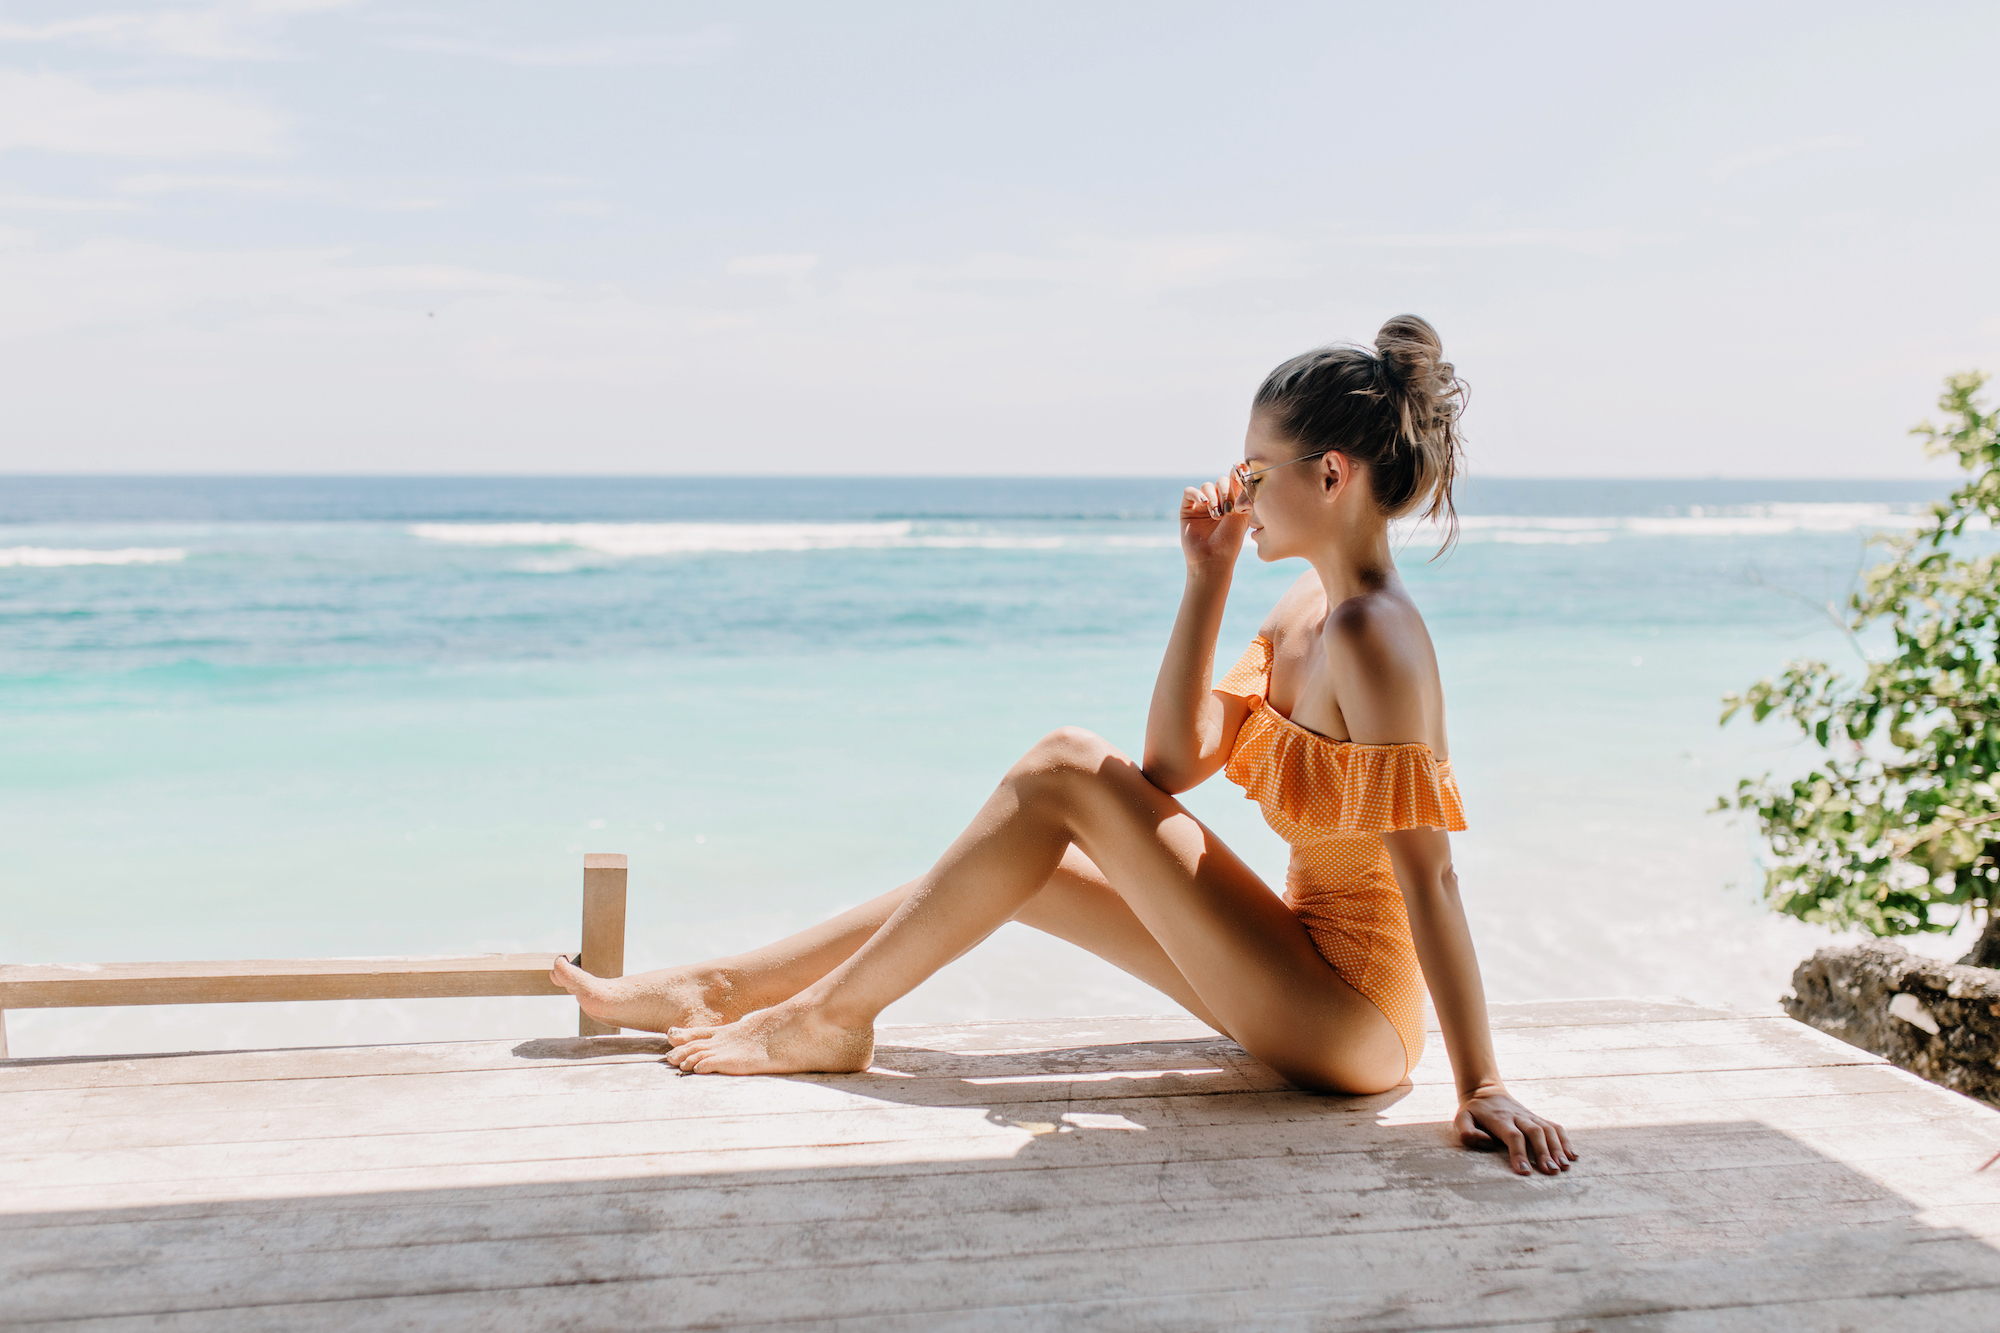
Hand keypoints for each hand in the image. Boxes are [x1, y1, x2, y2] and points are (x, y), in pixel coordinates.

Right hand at [1179, 472, 1248, 570]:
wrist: (1212, 560)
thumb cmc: (1230, 542)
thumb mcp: (1242, 516)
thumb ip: (1242, 494)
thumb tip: (1241, 469)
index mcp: (1234, 502)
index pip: (1235, 480)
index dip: (1237, 472)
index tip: (1240, 469)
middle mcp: (1218, 501)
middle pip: (1222, 480)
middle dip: (1226, 491)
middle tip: (1229, 510)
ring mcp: (1202, 505)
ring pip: (1207, 485)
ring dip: (1213, 497)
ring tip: (1217, 515)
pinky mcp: (1187, 509)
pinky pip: (1189, 492)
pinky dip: (1197, 493)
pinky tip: (1204, 503)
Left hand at [1455, 1086, 1575, 1175]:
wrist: (1485, 1092)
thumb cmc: (1473, 1112)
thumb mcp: (1461, 1119)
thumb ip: (1468, 1132)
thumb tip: (1488, 1143)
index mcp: (1499, 1119)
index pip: (1512, 1136)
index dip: (1519, 1153)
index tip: (1525, 1172)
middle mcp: (1518, 1116)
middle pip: (1534, 1132)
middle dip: (1544, 1152)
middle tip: (1551, 1172)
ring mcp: (1530, 1116)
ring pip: (1548, 1129)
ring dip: (1558, 1148)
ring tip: (1564, 1167)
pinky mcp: (1537, 1118)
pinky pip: (1555, 1127)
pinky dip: (1565, 1140)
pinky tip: (1573, 1156)